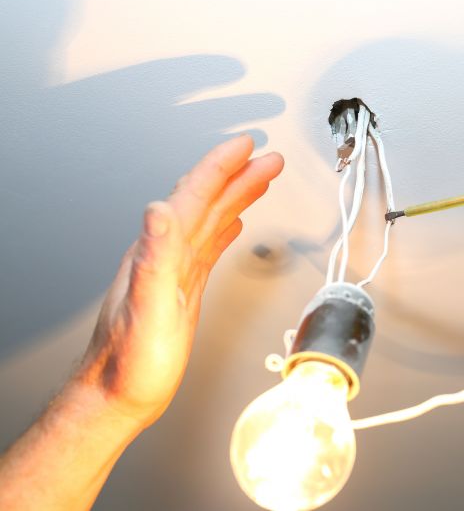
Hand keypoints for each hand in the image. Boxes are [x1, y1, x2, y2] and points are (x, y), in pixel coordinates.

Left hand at [75, 135, 282, 425]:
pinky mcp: (182, 290)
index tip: (247, 146)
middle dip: (238, 175)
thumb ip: (153, 257)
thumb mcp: (145, 309)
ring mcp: (173, 271)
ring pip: (209, 222)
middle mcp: (164, 255)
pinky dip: (224, 231)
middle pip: (205, 202)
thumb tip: (158, 209)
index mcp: (157, 252)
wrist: (116, 395)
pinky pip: (207, 249)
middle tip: (268, 159)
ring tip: (260, 180)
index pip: (193, 196)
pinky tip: (233, 227)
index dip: (221, 167)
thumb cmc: (129, 362)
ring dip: (236, 198)